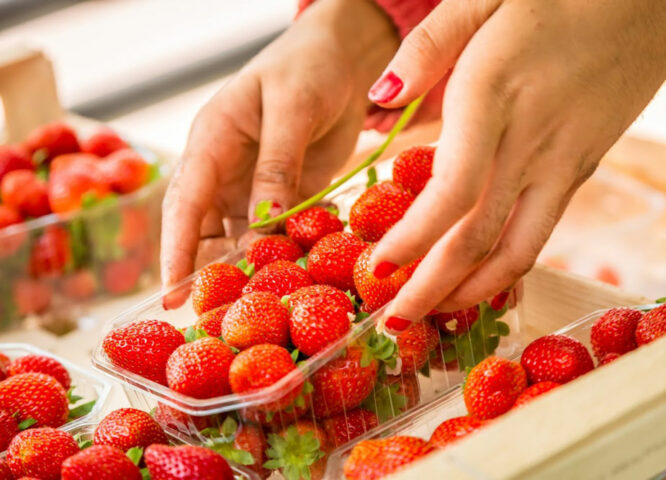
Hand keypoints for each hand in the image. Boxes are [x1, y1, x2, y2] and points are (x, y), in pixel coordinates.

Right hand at [161, 0, 397, 295]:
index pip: (184, 202)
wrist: (343, 59)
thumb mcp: (292, 108)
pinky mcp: (287, 196)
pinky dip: (285, 257)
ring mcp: (256, 187)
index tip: (172, 293)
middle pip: (206, 231)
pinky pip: (280, 234)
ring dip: (249, 271)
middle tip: (214, 318)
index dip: (177, 250)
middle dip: (208, 273)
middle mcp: (225, 172)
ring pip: (242, 240)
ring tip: (257, 309)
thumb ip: (278, 164)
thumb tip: (266, 221)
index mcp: (211, 142)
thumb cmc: (308, 66)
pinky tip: (294, 281)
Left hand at [368, 0, 665, 321]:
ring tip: (431, 314)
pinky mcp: (578, 174)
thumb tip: (380, 99)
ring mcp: (561, 165)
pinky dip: (506, 270)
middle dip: (431, 287)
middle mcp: (530, 142)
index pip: (452, 191)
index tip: (378, 267)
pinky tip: (477, 283)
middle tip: (394, 321)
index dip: (414, 239)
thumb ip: (426, 48)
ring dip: (470, 291)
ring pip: (515, 250)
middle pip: (478, 236)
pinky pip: (540, 235)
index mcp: (495, 95)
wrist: (652, 6)